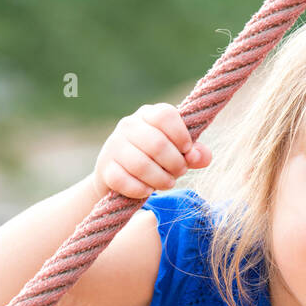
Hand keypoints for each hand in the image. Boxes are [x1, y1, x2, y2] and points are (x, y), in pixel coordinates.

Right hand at [92, 102, 212, 199]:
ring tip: (168, 183)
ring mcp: (113, 145)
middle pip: (157, 143)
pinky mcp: (105, 168)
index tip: (187, 151)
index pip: (165, 115)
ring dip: (160, 179)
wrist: (119, 176)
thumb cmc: (156, 159)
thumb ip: (195, 153)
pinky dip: (141, 189)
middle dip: (175, 163)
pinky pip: (124, 181)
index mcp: (148, 114)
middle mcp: (128, 125)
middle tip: (180, 172)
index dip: (181, 136)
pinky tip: (148, 190)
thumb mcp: (178, 152)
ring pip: (141, 165)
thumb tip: (200, 157)